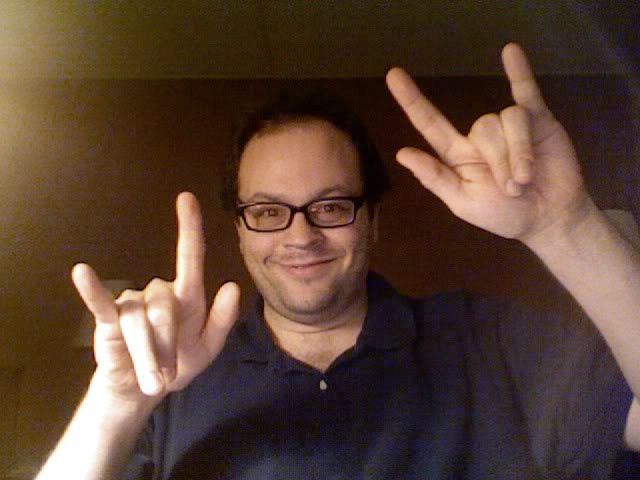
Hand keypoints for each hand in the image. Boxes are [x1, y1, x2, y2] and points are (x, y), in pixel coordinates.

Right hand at [72, 192, 239, 403]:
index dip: (189, 227)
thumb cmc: (179, 363)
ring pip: (139, 321)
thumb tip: (232, 286)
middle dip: (167, 347)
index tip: (187, 198)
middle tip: (166, 375)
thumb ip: (222, 320)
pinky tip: (82, 273)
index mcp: (187, 296)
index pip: (190, 256)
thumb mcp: (208, 348)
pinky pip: (101, 302)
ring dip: (147, 355)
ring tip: (153, 380)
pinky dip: (92, 289)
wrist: (145, 390)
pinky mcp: (108, 318)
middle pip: (164, 309)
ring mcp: (132, 302)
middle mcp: (159, 292)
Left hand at [386, 43, 591, 243]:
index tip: (393, 75)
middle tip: (513, 190)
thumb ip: (435, 178)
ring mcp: (508, 126)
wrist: (548, 219)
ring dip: (519, 153)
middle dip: (501, 161)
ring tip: (527, 179)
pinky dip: (519, 72)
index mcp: (456, 154)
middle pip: (483, 127)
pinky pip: (526, 91)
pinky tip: (510, 52)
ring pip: (508, 119)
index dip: (411, 100)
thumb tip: (402, 153)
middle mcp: (479, 137)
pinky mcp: (537, 120)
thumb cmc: (503, 215)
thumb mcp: (464, 203)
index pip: (429, 122)